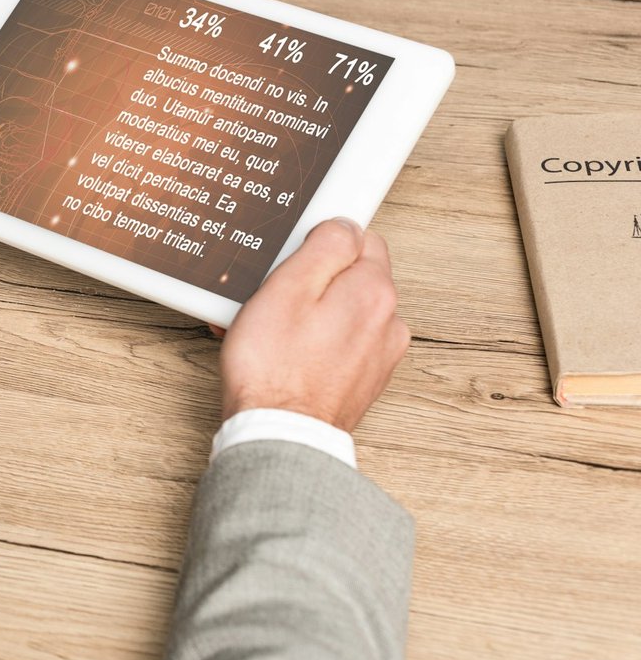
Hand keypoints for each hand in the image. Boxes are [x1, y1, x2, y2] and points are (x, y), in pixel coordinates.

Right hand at [217, 218, 409, 433]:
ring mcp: (379, 355)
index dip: (319, 242)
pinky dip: (314, 341)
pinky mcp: (364, 380)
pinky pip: (340, 343)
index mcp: (373, 291)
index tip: (292, 257)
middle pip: (351, 276)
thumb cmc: (274, 369)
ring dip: (311, 312)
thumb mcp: (287, 288)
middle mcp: (388, 322)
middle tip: (272, 296)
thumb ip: (324, 246)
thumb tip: (342, 225)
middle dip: (312, 279)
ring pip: (343, 311)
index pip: (359, 237)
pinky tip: (283, 352)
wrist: (280, 435)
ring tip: (271, 330)